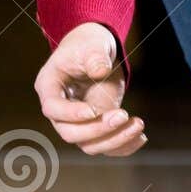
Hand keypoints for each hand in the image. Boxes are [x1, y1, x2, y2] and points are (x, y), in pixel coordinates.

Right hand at [33, 21, 146, 157]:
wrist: (96, 54)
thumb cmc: (87, 46)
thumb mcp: (91, 45)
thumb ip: (94, 57)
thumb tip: (100, 71)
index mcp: (49, 87)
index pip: (52, 108)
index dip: (70, 114)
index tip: (93, 110)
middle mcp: (60, 111)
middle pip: (70, 133)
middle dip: (97, 129)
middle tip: (123, 115)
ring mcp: (77, 123)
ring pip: (90, 145)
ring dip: (115, 140)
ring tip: (138, 125)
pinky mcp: (96, 128)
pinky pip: (106, 146)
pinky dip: (124, 146)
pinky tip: (140, 137)